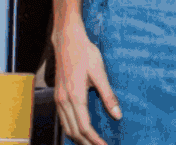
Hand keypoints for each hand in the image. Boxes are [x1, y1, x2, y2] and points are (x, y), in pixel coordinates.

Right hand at [51, 0, 118, 144]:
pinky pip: (63, 119)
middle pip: (74, 131)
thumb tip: (117, 115)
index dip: (94, 141)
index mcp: (75, 97)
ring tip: (91, 143)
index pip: (84, 127)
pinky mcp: (58, 95)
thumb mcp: (100, 73)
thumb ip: (108, 95)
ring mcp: (58, 99)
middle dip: (86, 143)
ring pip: (66, 126)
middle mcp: (63, 101)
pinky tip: (80, 130)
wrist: (67, 40)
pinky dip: (71, 128)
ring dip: (78, 138)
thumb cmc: (85, 54)